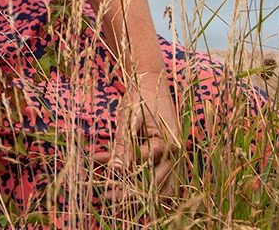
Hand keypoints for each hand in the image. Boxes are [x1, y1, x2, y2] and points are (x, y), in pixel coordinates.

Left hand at [95, 76, 180, 201]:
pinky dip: (145, 185)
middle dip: (130, 192)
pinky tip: (125, 186)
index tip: (103, 169)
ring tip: (114, 196)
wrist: (151, 82)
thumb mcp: (128, 118)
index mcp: (168, 142)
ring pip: (161, 187)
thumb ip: (124, 144)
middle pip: (154, 183)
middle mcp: (175, 153)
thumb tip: (116, 168)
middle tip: (107, 196)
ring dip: (139, 194)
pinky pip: (160, 179)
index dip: (122, 169)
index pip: (144, 164)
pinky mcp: (168, 158)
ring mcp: (174, 157)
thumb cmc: (140, 97)